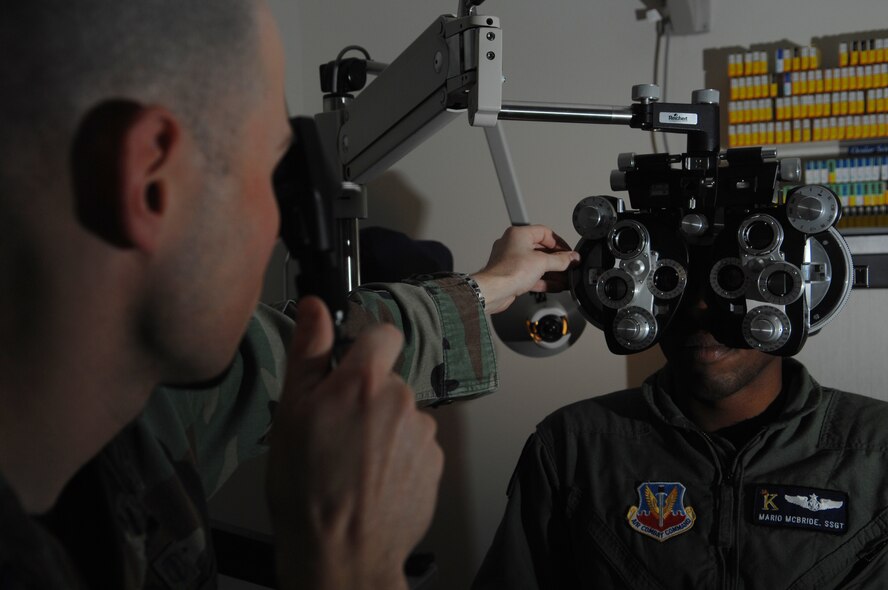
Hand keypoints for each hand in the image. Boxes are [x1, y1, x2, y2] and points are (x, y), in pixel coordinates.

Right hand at [267, 296, 442, 589]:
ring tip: (353, 462)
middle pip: (389, 380)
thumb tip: (315, 306)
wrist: (342, 552)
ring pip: (402, 414)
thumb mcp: (291, 412)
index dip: (365, 347)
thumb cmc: (307, 488)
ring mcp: (423, 434)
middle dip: (367, 397)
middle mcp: (402, 401)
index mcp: (366, 382)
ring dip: (383, 429)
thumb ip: (308, 352)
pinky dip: (398, 456)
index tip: (350, 368)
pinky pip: (415, 445)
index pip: (383, 333)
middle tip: (337, 431)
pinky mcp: (435, 464)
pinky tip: (372, 479)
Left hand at [472, 225, 579, 313]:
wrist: (493, 291)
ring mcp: (512, 261)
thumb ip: (561, 260)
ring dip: (552, 272)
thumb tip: (572, 258)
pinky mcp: (512, 275)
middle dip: (557, 260)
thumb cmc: (508, 272)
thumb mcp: (542, 263)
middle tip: (569, 265)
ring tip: (566, 278)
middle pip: (542, 249)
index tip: (569, 252)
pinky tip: (555, 286)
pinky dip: (544, 280)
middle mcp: (514, 245)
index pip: (545, 233)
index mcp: (518, 234)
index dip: (559, 243)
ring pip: (537, 264)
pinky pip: (532, 275)